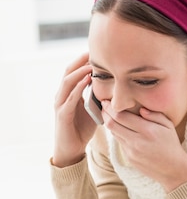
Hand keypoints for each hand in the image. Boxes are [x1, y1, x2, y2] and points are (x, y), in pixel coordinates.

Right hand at [52, 53, 96, 167]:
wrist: (71, 149)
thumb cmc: (81, 130)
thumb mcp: (93, 110)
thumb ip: (99, 98)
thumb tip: (114, 87)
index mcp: (68, 93)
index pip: (74, 71)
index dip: (84, 60)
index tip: (98, 50)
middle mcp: (61, 95)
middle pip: (68, 71)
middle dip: (80, 60)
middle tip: (93, 49)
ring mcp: (60, 104)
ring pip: (67, 82)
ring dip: (79, 71)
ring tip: (91, 63)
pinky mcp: (62, 115)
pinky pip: (69, 99)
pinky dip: (78, 88)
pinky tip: (87, 80)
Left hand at [102, 103, 186, 191]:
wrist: (173, 170)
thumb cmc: (172, 145)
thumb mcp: (168, 126)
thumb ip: (155, 115)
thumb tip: (140, 109)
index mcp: (147, 131)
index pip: (121, 116)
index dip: (111, 108)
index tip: (106, 101)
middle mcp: (137, 141)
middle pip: (112, 124)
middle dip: (105, 113)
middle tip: (103, 106)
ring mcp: (131, 151)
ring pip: (114, 134)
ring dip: (109, 123)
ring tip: (108, 115)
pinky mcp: (129, 159)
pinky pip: (120, 143)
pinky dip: (118, 134)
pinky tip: (120, 128)